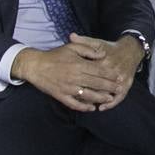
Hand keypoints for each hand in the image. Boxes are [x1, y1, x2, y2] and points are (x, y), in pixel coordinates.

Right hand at [11, 37, 132, 111]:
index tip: (119, 76)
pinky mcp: (60, 96)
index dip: (110, 74)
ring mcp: (67, 88)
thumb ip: (89, 49)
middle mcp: (75, 77)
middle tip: (119, 88)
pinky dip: (84, 107)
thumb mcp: (72, 47)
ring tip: (109, 99)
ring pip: (88, 95)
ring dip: (100, 98)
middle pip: (96, 83)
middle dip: (110, 87)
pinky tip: (92, 108)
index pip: (99, 71)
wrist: (35, 66)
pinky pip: (74, 104)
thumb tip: (103, 54)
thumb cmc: (55, 55)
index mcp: (79, 64)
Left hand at [66, 33, 144, 110]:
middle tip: (76, 97)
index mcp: (103, 60)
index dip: (79, 80)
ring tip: (87, 104)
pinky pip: (119, 96)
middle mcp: (112, 70)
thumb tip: (71, 36)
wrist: (131, 49)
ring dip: (97, 99)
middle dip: (86, 92)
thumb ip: (83, 41)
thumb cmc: (110, 48)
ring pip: (107, 92)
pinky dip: (111, 103)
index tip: (69, 84)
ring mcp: (121, 78)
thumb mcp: (97, 43)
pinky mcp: (127, 83)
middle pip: (97, 84)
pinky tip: (101, 108)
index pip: (89, 73)